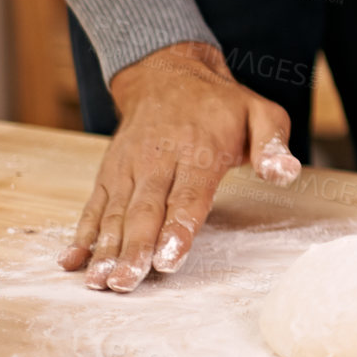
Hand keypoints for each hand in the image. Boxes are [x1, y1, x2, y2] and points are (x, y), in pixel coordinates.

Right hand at [57, 41, 300, 291]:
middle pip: (146, 210)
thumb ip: (273, 144)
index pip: (188, 196)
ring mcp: (129, 167)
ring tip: (98, 281)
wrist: (166, 73)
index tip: (168, 259)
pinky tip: (70, 262)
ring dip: (105, 248)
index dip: (177, 229)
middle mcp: (158, 160)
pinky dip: (82, 233)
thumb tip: (286, 173)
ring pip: (115, 212)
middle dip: (135, 248)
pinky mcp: (109, 172)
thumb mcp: (261, 113)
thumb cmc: (221, 105)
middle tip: (125, 283)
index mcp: (199, 150)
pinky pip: (94, 205)